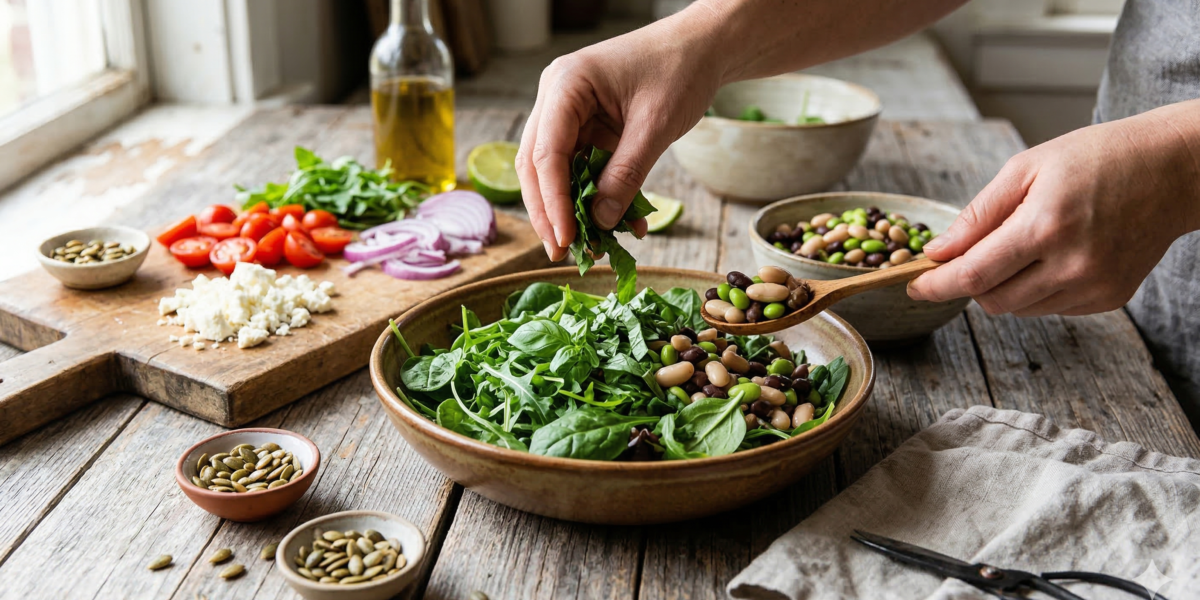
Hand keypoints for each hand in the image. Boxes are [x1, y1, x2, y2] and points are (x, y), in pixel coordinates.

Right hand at [515, 11, 723, 260]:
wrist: (703, 47)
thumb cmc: (680, 71)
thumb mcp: (656, 127)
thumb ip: (626, 175)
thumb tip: (601, 222)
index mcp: (565, 85)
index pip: (545, 153)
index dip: (552, 202)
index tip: (566, 240)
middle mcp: (556, 97)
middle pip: (537, 165)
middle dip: (549, 212)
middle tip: (562, 253)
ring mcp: (568, 112)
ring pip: (555, 171)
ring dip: (572, 210)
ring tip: (591, 247)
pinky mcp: (586, 127)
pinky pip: (582, 168)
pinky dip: (596, 197)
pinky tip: (619, 223)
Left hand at [908, 102, 1199, 315]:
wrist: (1173, 170)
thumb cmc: (1097, 158)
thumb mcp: (1026, 168)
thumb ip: (977, 215)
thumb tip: (937, 252)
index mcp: (1045, 226)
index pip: (973, 275)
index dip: (936, 285)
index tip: (913, 285)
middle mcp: (1071, 264)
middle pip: (992, 300)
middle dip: (969, 283)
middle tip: (972, 254)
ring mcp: (1094, 286)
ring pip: (1019, 309)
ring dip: (1002, 287)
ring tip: (1022, 245)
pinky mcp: (1110, 298)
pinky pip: (1051, 307)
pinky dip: (1036, 289)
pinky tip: (1052, 256)